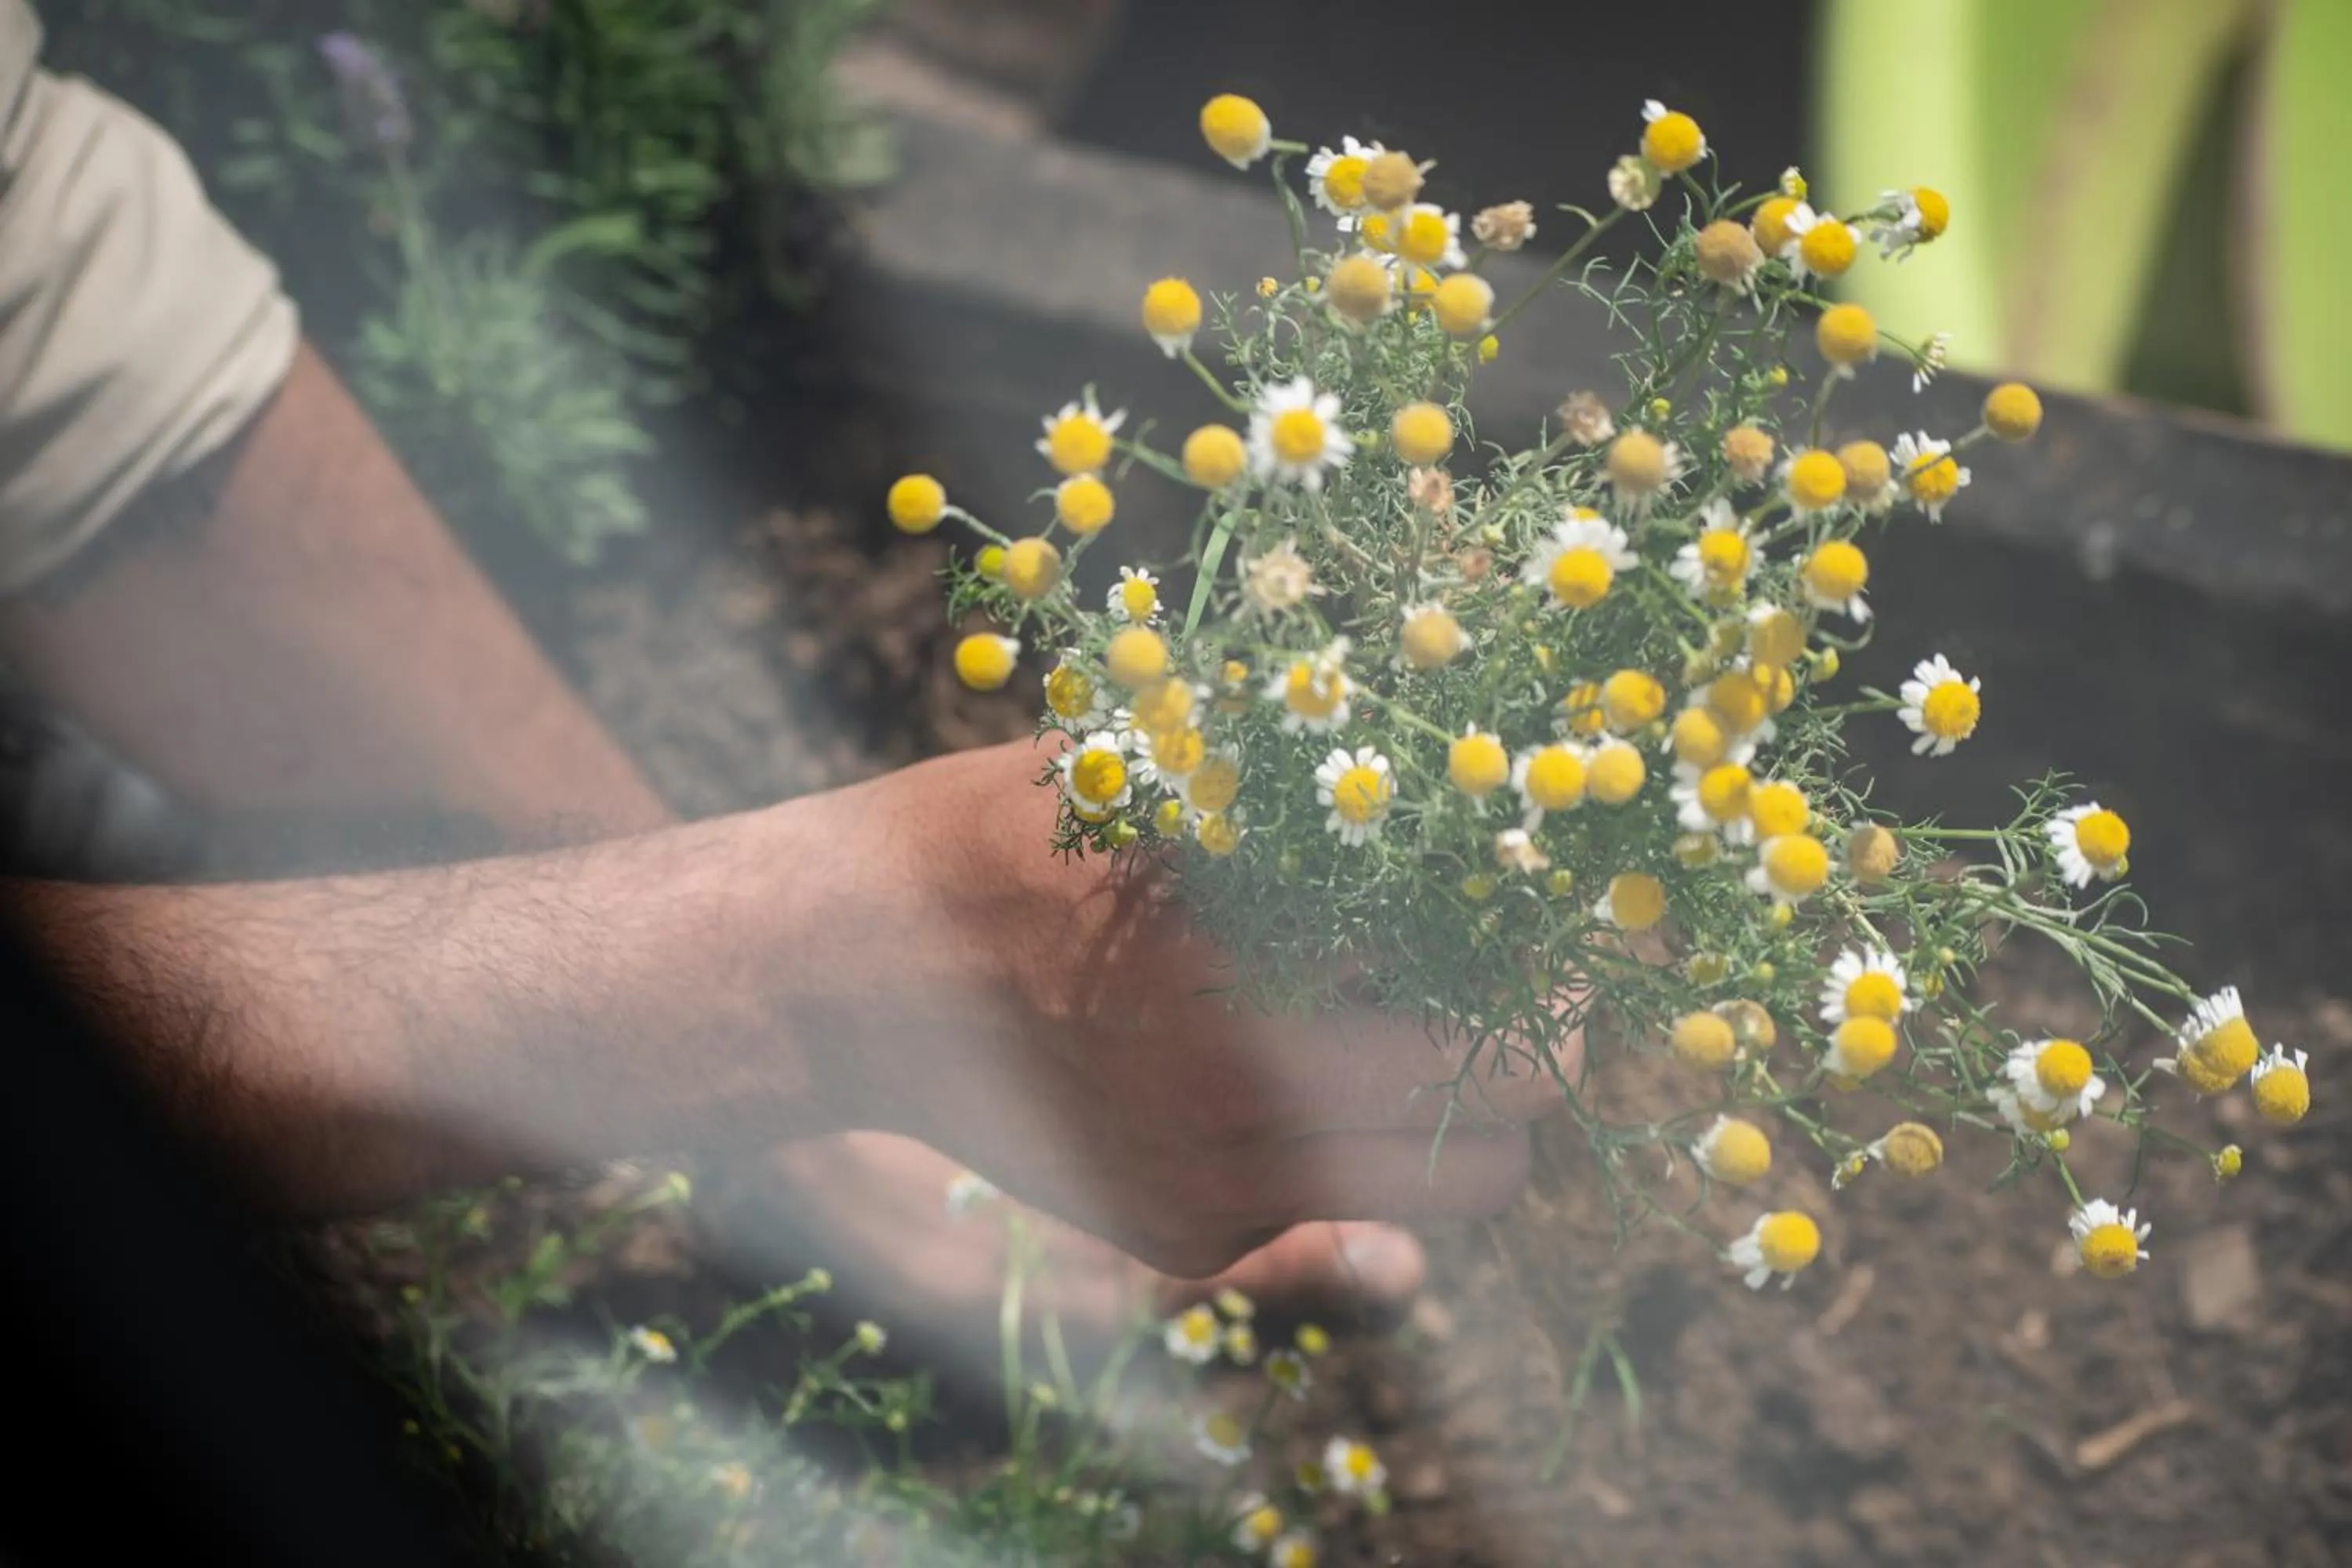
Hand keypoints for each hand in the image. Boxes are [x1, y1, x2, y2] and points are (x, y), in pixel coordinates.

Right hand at [816, 739, 1573, 1278]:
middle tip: (1522, 976)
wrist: (844, 967)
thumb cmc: (1010, 831)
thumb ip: (1313, 796)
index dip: (1560, 960)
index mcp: (1249, 977)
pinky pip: (1349, 1213)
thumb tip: (1477, 791)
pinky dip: (1369, 1146)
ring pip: (1449, 1194)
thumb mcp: (1161, 773)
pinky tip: (1311, 1055)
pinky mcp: (1183, 1242)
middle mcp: (1244, 1111)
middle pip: (1504, 1118)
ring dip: (1470, 1116)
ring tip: (1430, 1021)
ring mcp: (1214, 1195)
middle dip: (1533, 1044)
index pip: (1496, 1006)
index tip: (1568, 920)